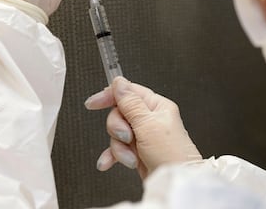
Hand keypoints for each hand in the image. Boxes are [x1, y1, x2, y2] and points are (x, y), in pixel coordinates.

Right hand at [85, 77, 201, 178]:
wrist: (173, 183)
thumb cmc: (170, 154)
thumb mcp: (147, 125)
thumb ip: (130, 103)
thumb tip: (119, 83)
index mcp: (157, 106)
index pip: (129, 92)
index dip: (109, 96)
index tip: (93, 103)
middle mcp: (150, 119)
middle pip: (119, 114)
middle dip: (118, 128)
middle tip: (127, 137)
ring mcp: (143, 135)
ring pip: (117, 133)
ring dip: (119, 147)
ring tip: (131, 157)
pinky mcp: (138, 151)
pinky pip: (118, 148)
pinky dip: (113, 155)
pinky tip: (108, 163)